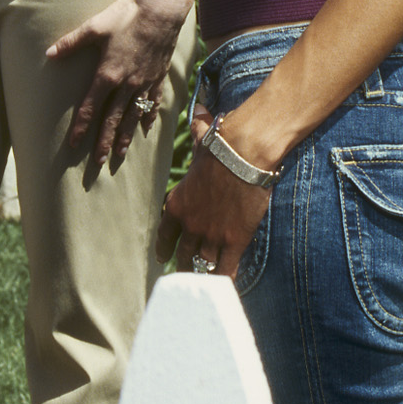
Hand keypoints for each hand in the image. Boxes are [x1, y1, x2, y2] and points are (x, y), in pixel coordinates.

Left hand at [49, 0, 190, 172]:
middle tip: (97, 162)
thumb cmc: (126, 16)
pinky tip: (146, 128)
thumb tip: (48, 53)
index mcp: (108, 74)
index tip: (73, 145)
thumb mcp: (94, 27)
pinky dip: (149, 117)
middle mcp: (127, 84)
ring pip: (133, 116)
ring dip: (126, 136)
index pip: (90, 108)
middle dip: (104, 141)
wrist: (161, 10)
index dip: (81, 128)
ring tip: (120, 154)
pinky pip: (154, 102)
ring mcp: (144, 82)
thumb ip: (71, 43)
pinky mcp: (158, 77)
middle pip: (113, 119)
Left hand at [155, 104, 270, 278]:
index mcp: (177, 203)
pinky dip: (222, 282)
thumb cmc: (222, 146)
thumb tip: (200, 111)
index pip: (165, 233)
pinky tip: (223, 292)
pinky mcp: (232, 241)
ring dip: (202, 277)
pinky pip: (224, 270)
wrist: (241, 156)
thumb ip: (199, 132)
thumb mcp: (203, 142)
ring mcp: (210, 235)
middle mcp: (190, 223)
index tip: (161, 259)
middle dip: (182, 267)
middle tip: (183, 278)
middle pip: (182, 254)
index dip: (163, 248)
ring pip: (202, 265)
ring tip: (202, 290)